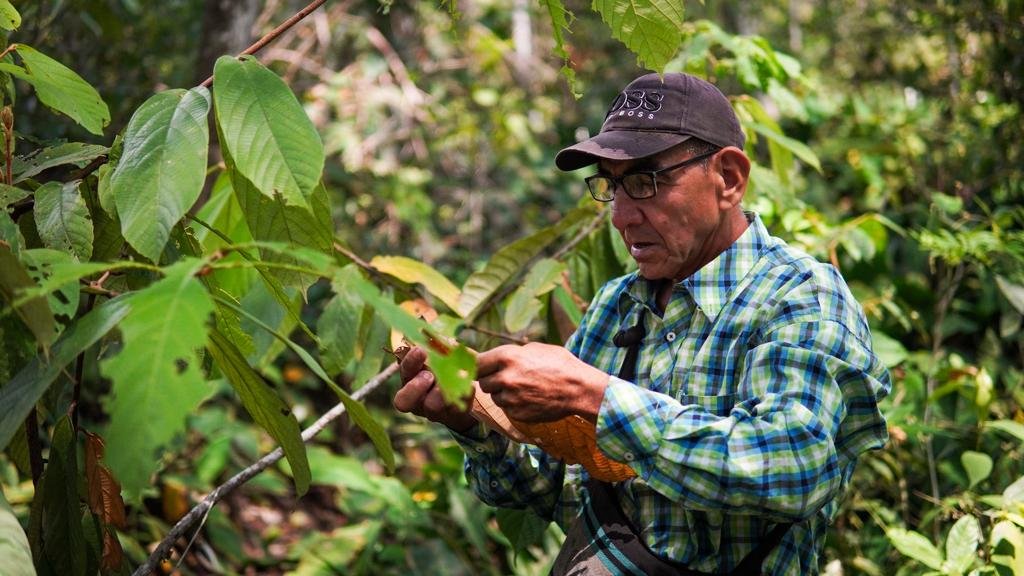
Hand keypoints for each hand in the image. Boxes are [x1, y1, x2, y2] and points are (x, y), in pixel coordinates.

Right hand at [393, 346, 476, 432]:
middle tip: (429, 375)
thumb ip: (438, 345)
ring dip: (441, 392)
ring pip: (431, 407)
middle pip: (403, 401)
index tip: (420, 350)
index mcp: (411, 379)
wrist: (468, 389)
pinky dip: (464, 396)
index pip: (403, 372)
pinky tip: (470, 386)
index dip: (409, 362)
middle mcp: (417, 399)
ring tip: (453, 381)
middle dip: (415, 386)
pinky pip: (456, 409)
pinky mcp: (453, 416)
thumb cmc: (450, 365)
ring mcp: (433, 411)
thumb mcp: (443, 353)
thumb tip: (435, 334)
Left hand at [476, 343, 609, 422]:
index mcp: (507, 357)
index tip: (477, 368)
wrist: (579, 389)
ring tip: (523, 388)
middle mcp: (505, 378)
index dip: (476, 366)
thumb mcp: (535, 349)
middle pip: (482, 382)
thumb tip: (493, 358)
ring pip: (495, 397)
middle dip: (491, 380)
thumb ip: (511, 353)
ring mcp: (511, 398)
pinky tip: (530, 398)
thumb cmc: (559, 364)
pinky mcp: (517, 414)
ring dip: (502, 393)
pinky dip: (514, 405)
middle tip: (505, 378)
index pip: (476, 363)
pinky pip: (508, 409)